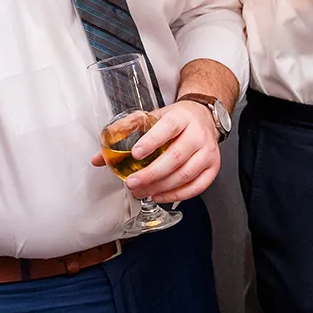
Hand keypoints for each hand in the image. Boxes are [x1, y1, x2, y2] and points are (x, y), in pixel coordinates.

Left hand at [91, 100, 220, 202]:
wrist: (204, 117)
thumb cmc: (177, 120)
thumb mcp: (152, 118)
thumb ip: (125, 134)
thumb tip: (100, 157)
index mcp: (181, 117)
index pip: (167, 128)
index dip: (151, 142)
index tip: (135, 153)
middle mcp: (197, 134)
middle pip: (176, 156)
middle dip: (151, 173)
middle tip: (132, 182)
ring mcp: (208, 152)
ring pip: (185, 174)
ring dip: (161, 187)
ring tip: (141, 191)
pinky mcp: (212, 167)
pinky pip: (196, 186)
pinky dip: (176, 194)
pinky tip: (159, 195)